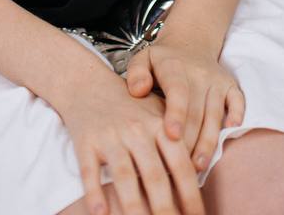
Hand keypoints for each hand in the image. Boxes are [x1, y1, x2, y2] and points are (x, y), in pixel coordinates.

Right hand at [58, 65, 204, 214]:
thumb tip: (198, 181)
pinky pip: (90, 171)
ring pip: (125, 177)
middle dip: (166, 210)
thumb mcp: (158, 115)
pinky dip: (94, 193)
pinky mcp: (86, 141)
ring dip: (135, 209)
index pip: (181, 166)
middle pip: (154, 176)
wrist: (89, 83)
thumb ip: (178, 142)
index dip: (191, 196)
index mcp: (160, 126)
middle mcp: (137, 131)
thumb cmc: (131, 106)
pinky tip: (101, 214)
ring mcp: (111, 136)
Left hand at [124, 31, 244, 172]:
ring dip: (208, 142)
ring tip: (198, 166)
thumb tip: (138, 91)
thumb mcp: (143, 58)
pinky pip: (238, 102)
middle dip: (189, 141)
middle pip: (196, 112)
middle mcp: (199, 74)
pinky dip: (236, 116)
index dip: (176, 114)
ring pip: (214, 115)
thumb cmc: (161, 60)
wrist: (190, 42)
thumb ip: (136, 73)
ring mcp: (216, 81)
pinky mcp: (230, 86)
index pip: (178, 91)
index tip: (172, 135)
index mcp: (174, 66)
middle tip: (179, 167)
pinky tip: (229, 134)